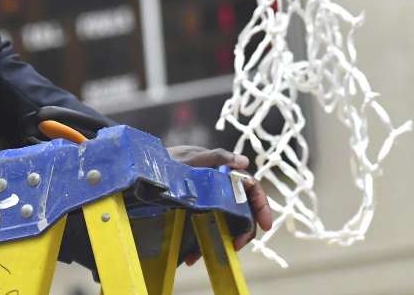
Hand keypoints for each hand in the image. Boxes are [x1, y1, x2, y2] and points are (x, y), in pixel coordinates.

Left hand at [167, 146, 272, 263]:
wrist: (147, 172)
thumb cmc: (172, 160)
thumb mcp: (194, 157)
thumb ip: (217, 157)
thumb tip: (244, 161)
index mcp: (226, 175)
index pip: (252, 190)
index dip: (262, 206)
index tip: (266, 225)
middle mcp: (222, 192)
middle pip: (242, 213)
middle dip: (243, 231)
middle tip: (236, 245)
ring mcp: (210, 205)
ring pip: (225, 226)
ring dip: (221, 242)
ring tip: (211, 254)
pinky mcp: (197, 217)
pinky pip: (205, 233)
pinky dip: (201, 246)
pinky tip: (191, 256)